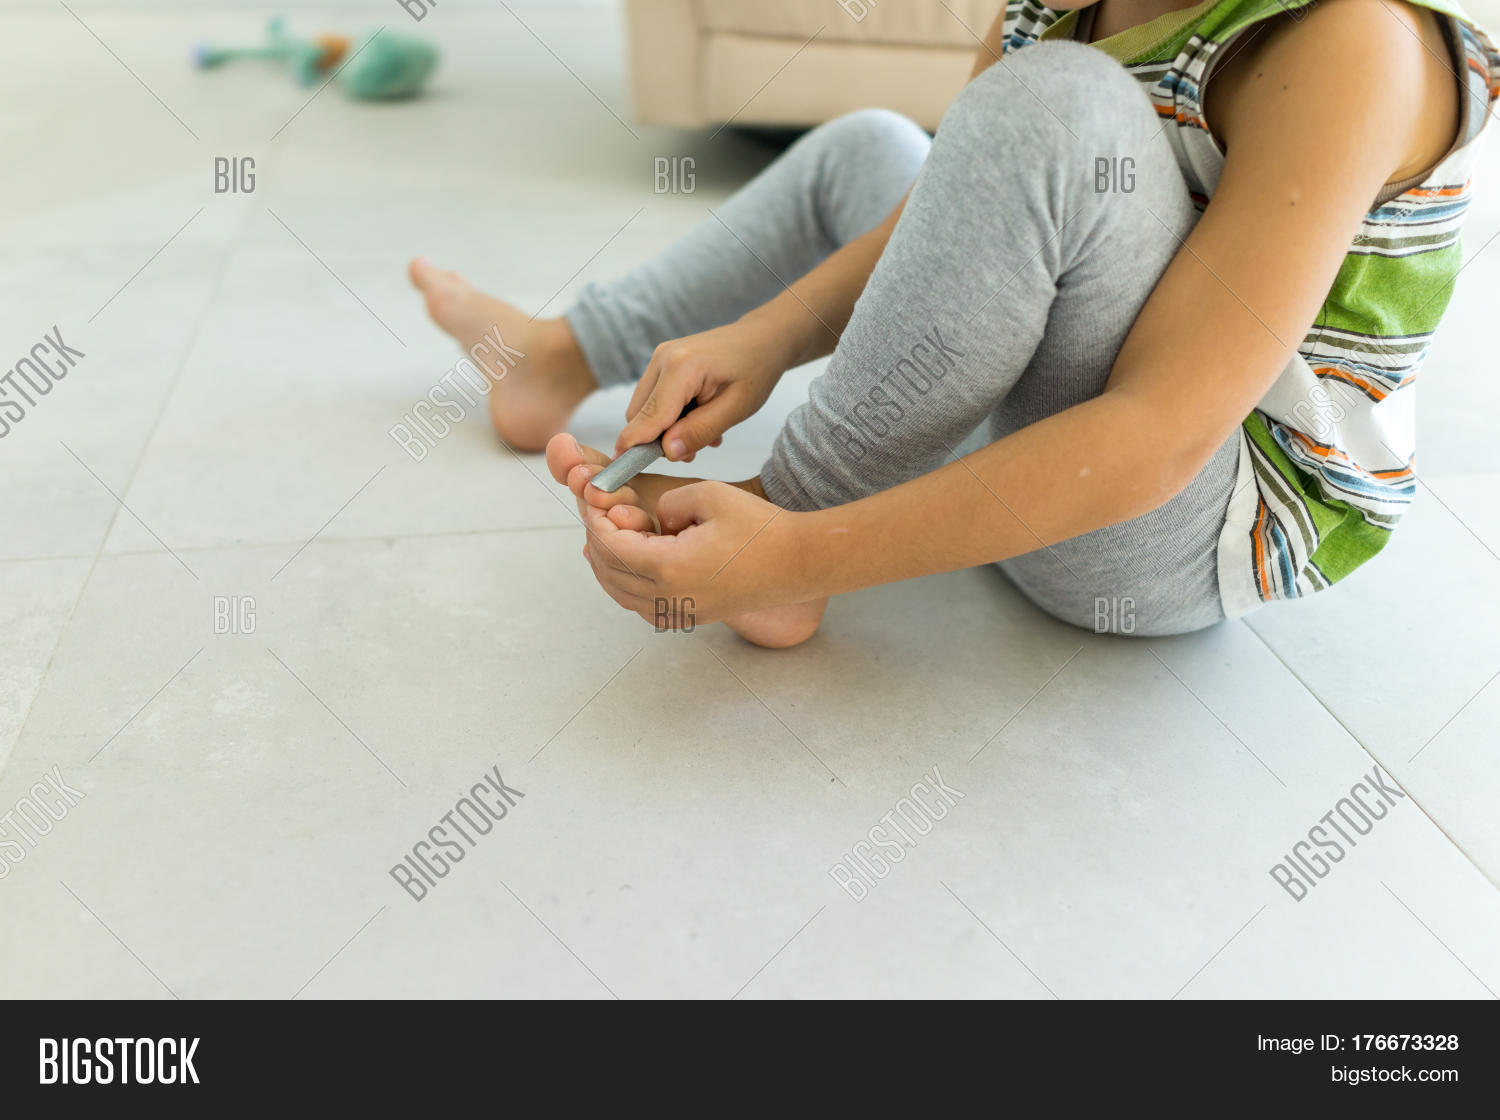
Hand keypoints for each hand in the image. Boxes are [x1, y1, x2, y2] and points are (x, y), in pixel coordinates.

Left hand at [581, 482, 809, 625]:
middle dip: (596, 539)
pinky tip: (629, 561)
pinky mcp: (690, 615)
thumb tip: (651, 520)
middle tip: (594, 512)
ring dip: (607, 564)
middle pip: (608, 572)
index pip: (609, 545)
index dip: (594, 520)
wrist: (798, 563)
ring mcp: (679, 612)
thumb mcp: (708, 495)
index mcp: (668, 567)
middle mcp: (668, 597)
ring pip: (620, 594)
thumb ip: (667, 503)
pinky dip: (625, 584)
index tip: (592, 499)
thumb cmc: (760, 528)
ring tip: (606, 533)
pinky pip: (641, 605)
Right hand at [615, 317, 792, 461]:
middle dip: (659, 440)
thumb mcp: (736, 408)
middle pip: (639, 415)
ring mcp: (659, 358)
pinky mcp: (662, 363)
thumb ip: (700, 430)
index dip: (635, 446)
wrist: (762, 338)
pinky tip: (699, 417)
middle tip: (694, 450)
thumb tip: (667, 453)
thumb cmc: (755, 370)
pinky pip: (654, 399)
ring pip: (643, 409)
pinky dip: (670, 416)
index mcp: (680, 367)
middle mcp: (661, 358)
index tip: (623, 471)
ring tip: (704, 431)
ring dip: (666, 429)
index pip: (649, 416)